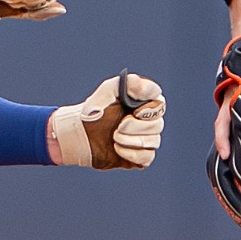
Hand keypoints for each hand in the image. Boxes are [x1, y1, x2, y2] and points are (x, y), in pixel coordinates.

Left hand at [50, 73, 165, 168]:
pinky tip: (117, 148)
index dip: (149, 108)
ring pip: (153, 141)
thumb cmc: (94, 112)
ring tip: (114, 137)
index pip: (159, 102)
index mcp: (144, 102)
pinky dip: (131, 153)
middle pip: (157, 125)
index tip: (135, 110)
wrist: (81, 136)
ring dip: (130, 140)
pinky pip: (147, 157)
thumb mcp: (105, 92)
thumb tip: (138, 82)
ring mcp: (146, 139)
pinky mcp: (141, 156)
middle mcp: (148, 120)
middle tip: (118, 126)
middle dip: (135, 127)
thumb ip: (123, 84)